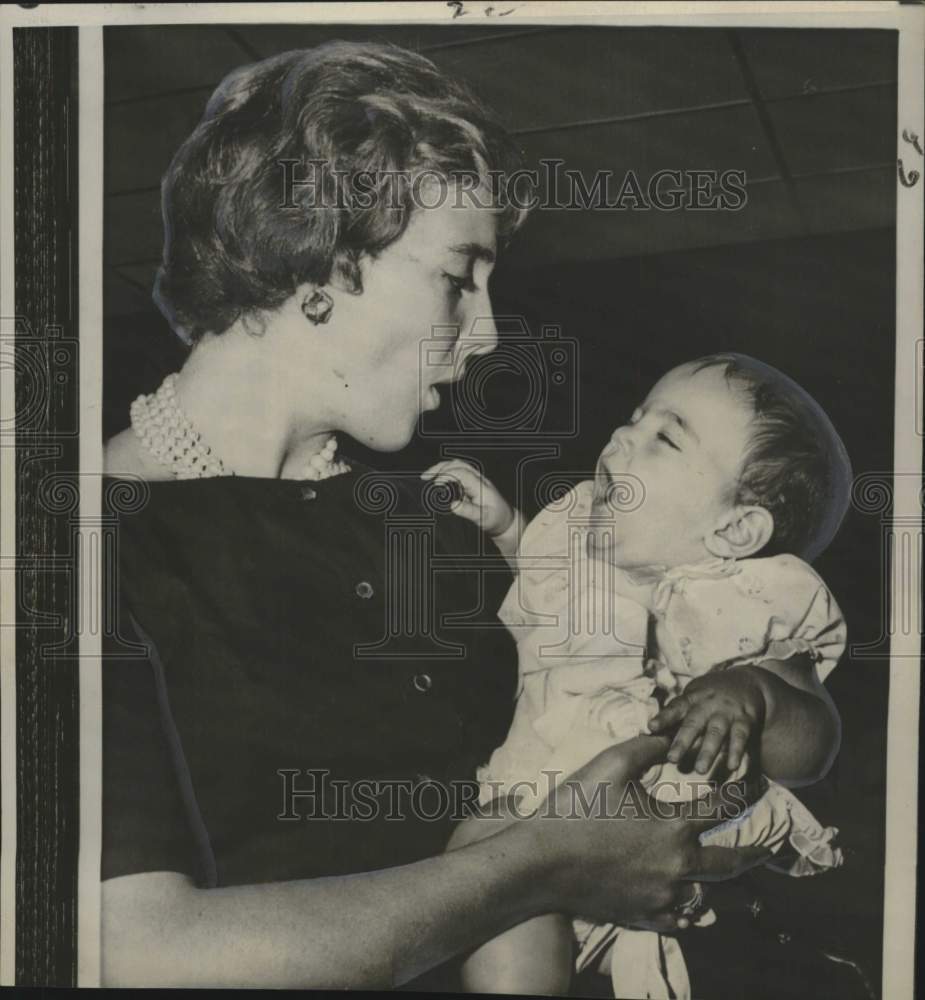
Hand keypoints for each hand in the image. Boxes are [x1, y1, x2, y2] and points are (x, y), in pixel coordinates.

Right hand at [421, 460, 514, 537]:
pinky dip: (446, 473)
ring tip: (428, 476)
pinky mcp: (472, 484)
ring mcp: (475, 480)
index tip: (435, 484)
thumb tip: (453, 505)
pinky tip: (438, 481)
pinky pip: (458, 473)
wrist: (506, 521)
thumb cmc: (496, 519)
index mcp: (480, 485)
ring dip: (442, 468)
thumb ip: (468, 511)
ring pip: (457, 466)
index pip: (460, 472)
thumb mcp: (483, 518)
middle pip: (457, 464)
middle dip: (439, 468)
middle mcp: (478, 479)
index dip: (446, 475)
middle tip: (425, 477)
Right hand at [517, 736, 769, 929]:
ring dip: (731, 891)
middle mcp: (678, 866)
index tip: (758, 783)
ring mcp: (663, 897)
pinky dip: (697, 914)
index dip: (745, 791)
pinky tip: (701, 910)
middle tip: (772, 847)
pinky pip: (684, 920)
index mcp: (674, 826)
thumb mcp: (610, 764)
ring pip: (713, 898)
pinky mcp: (645, 917)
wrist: (541, 862)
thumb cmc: (575, 808)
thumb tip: (670, 739)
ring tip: (747, 891)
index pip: (724, 807)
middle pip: (732, 863)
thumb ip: (648, 748)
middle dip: (757, 852)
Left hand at [648, 670, 766, 774]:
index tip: (651, 727)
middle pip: (693, 723)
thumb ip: (678, 712)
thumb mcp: (694, 695)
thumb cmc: (711, 693)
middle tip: (672, 759)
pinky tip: (731, 766)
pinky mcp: (745, 720)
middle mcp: (708, 704)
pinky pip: (740, 737)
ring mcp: (726, 712)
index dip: (664, 717)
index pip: (675, 707)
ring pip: (716, 733)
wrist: (748, 679)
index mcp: (692, 698)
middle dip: (682, 741)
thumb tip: (653, 732)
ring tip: (699, 769)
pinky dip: (736, 751)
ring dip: (708, 751)